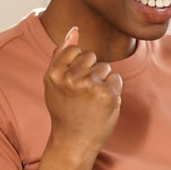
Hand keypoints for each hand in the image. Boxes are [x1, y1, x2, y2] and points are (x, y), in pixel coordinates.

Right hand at [43, 27, 123, 157]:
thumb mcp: (54, 82)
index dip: (76, 65)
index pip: (74, 50)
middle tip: (82, 94)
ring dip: (102, 81)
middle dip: (90, 71)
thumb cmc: (65, 109)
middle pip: (91, 56)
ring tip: (91, 100)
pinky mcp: (108, 94)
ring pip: (105, 67)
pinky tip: (102, 103)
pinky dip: (112, 90)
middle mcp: (71, 78)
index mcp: (54, 74)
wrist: (74, 141)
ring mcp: (90, 86)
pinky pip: (116, 79)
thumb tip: (74, 29)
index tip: (72, 82)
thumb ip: (61, 54)